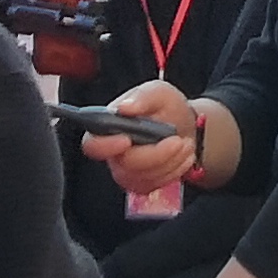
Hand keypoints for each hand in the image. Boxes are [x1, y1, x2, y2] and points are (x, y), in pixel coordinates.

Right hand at [81, 81, 204, 196]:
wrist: (185, 126)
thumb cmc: (165, 107)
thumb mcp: (159, 92)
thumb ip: (142, 96)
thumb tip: (123, 107)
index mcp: (108, 127)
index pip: (92, 144)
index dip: (105, 146)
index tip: (127, 140)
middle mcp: (113, 152)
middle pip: (123, 166)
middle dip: (155, 155)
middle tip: (177, 140)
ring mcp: (126, 171)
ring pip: (142, 178)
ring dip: (169, 161)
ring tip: (185, 143)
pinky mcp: (141, 184)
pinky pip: (155, 185)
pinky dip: (174, 170)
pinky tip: (182, 156)